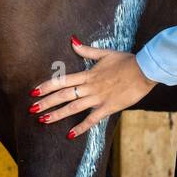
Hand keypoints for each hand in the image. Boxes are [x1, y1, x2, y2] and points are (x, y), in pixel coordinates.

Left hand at [28, 37, 158, 139]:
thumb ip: (87, 50)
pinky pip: (92, 120)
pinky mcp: (108, 108)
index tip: (34, 91)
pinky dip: (80, 128)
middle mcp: (90, 87)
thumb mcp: (105, 53)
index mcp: (88, 74)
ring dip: (57, 114)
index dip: (47, 86)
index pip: (62, 80)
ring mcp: (98, 98)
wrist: (144, 70)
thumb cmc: (126, 61)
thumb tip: (72, 41)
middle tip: (32, 109)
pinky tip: (70, 135)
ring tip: (43, 120)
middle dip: (46, 102)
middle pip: (63, 95)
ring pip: (73, 108)